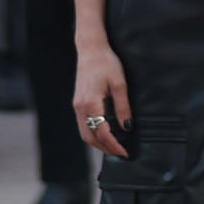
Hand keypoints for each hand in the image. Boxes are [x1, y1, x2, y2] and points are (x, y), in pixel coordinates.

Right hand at [75, 41, 131, 159]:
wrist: (90, 49)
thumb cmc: (107, 63)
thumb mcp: (120, 83)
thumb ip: (123, 106)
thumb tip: (127, 127)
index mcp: (91, 103)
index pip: (102, 133)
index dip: (114, 146)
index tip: (125, 153)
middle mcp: (80, 108)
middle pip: (90, 138)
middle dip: (105, 149)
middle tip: (121, 154)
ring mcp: (77, 106)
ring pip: (84, 134)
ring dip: (98, 144)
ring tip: (113, 148)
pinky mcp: (77, 103)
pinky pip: (83, 125)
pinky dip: (92, 134)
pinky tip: (103, 135)